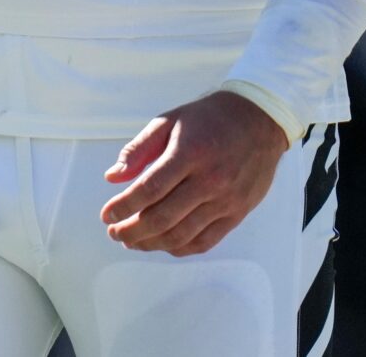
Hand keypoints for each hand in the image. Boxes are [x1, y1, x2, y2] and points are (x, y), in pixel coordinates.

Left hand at [98, 90, 289, 256]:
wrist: (260, 120)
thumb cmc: (209, 118)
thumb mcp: (169, 120)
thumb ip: (139, 149)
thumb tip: (112, 178)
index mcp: (189, 153)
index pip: (149, 189)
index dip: (124, 206)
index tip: (106, 215)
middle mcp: (210, 180)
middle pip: (163, 218)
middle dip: (132, 230)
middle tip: (114, 232)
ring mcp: (226, 200)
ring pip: (182, 235)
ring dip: (152, 244)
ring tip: (132, 241)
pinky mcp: (238, 212)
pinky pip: (205, 241)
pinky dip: (180, 248)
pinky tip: (163, 244)